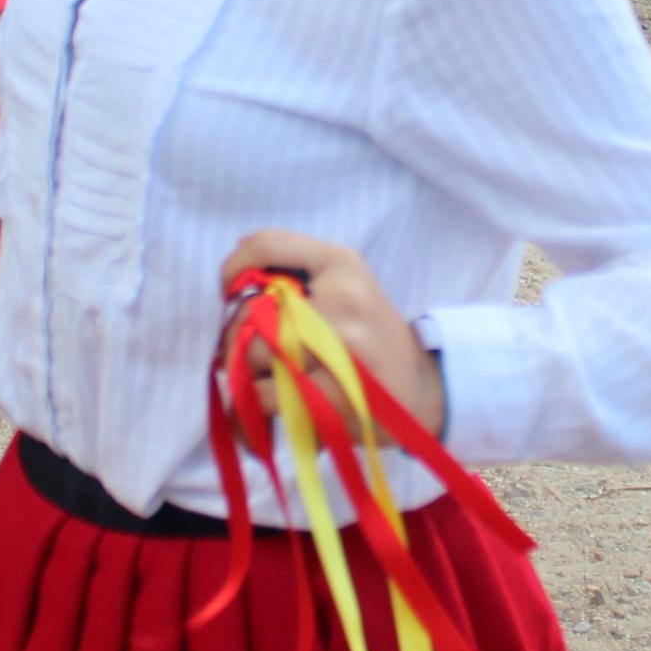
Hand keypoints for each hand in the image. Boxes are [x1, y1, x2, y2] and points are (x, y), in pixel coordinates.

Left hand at [219, 231, 445, 436]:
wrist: (421, 390)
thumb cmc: (369, 337)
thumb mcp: (345, 286)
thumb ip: (295, 273)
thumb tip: (234, 274)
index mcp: (342, 264)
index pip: (266, 245)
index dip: (233, 269)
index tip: (230, 292)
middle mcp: (342, 298)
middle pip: (250, 309)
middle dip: (236, 336)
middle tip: (246, 352)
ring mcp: (341, 347)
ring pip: (253, 354)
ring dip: (248, 372)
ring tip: (269, 379)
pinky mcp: (335, 395)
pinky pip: (264, 396)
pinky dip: (254, 404)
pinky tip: (269, 405)